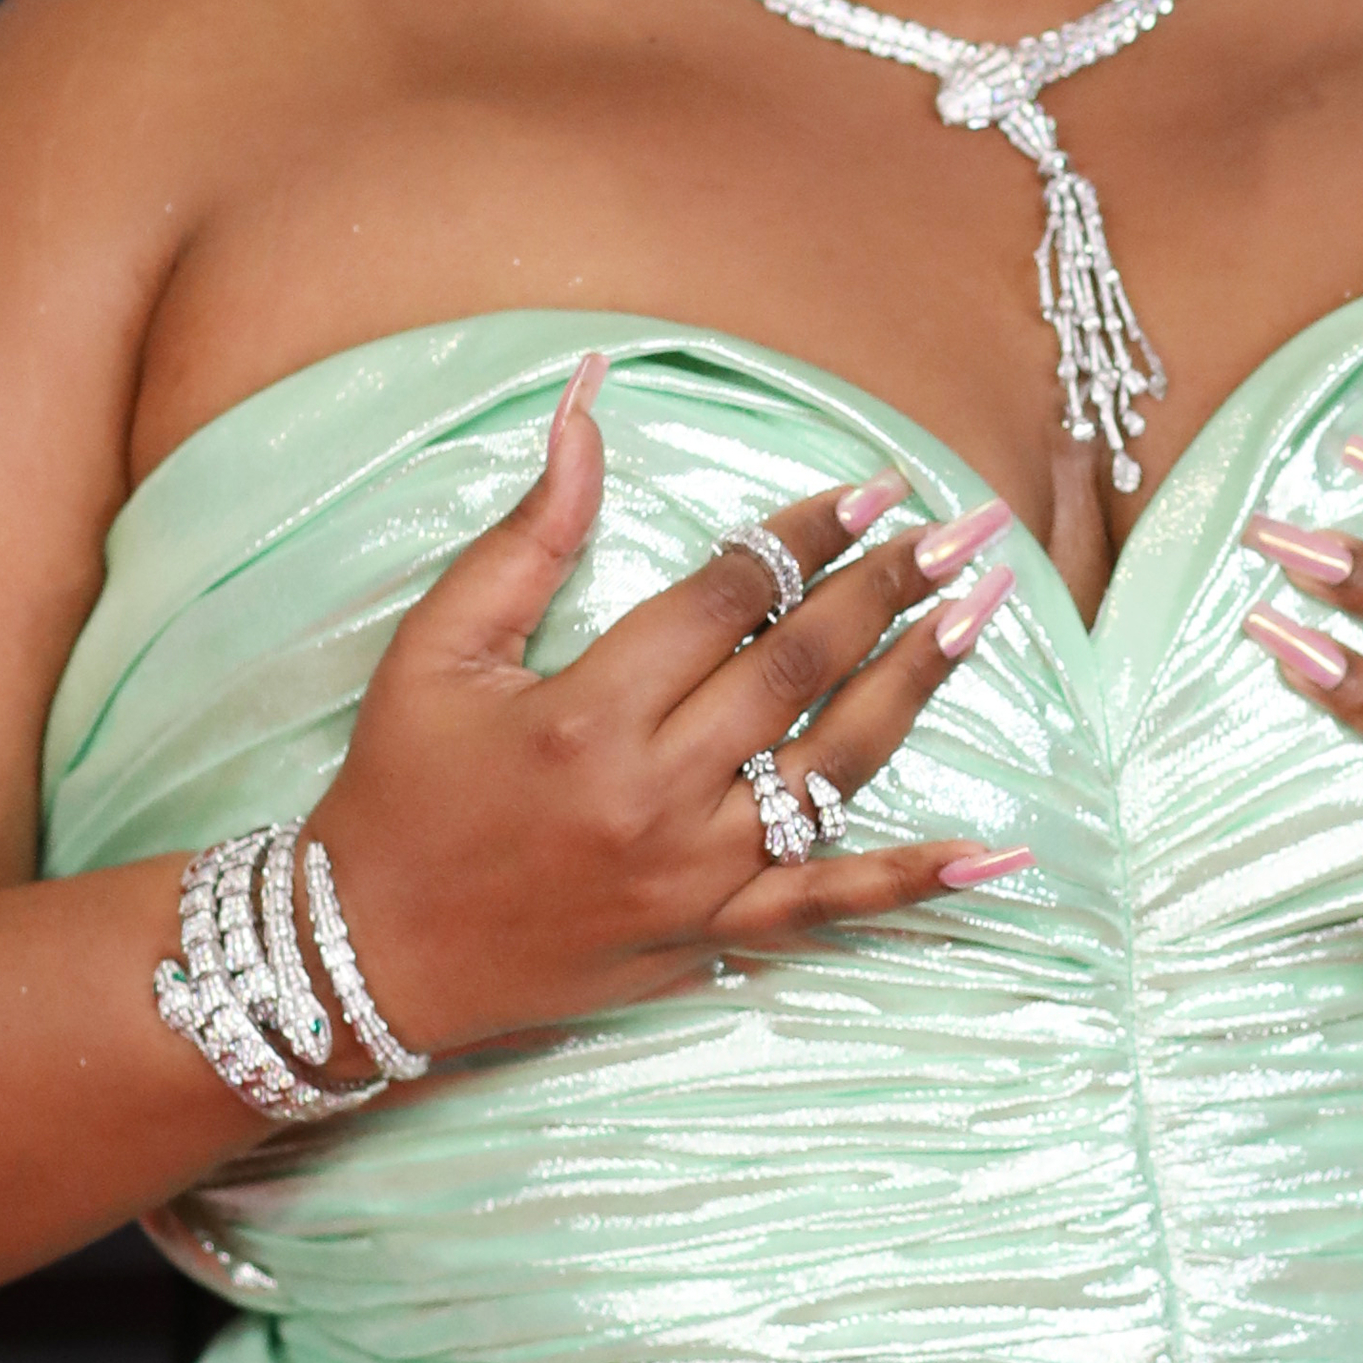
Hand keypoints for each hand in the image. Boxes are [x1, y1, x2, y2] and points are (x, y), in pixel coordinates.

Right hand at [300, 357, 1029, 1059]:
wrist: (369, 957)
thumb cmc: (397, 793)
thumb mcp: (436, 649)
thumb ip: (528, 532)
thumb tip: (586, 405)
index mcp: (586, 711)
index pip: (727, 599)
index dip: (807, 535)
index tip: (875, 485)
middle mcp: (654, 792)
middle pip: (799, 670)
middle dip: (889, 589)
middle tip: (964, 527)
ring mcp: (693, 873)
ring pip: (834, 769)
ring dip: (917, 688)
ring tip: (981, 615)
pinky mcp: (709, 935)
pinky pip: (830, 908)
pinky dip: (914, 884)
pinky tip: (993, 857)